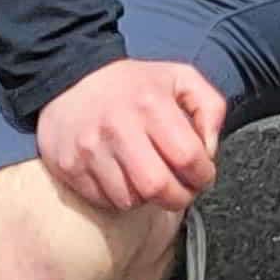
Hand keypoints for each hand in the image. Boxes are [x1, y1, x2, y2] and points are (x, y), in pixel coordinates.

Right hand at [34, 58, 226, 214]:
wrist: (73, 79)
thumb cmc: (134, 84)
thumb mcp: (181, 77)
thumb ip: (210, 107)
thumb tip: (210, 151)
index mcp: (152, 103)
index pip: (187, 156)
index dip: (203, 175)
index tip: (204, 178)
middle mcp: (120, 127)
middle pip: (157, 187)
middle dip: (178, 198)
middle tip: (183, 193)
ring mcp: (92, 150)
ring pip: (129, 200)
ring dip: (147, 199)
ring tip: (151, 181)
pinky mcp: (70, 167)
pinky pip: (103, 202)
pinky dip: (120, 199)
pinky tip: (126, 180)